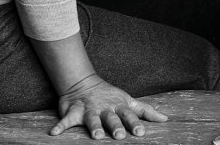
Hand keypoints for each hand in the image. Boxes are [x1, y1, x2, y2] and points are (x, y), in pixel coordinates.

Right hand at [50, 73, 167, 138]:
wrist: (84, 83)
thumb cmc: (111, 96)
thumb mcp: (129, 101)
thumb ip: (145, 111)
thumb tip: (165, 120)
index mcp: (119, 106)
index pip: (129, 115)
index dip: (134, 123)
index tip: (141, 133)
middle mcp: (105, 108)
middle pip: (111, 118)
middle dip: (115, 126)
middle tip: (119, 136)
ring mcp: (89, 109)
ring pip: (92, 119)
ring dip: (93, 127)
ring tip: (96, 136)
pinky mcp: (74, 111)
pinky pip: (66, 120)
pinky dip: (60, 126)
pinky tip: (54, 134)